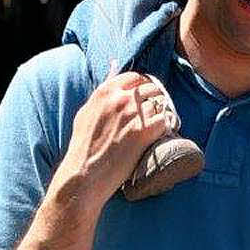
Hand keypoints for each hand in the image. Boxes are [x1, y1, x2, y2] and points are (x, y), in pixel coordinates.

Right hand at [48, 72, 169, 212]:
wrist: (84, 175)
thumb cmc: (83, 147)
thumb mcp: (86, 113)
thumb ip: (101, 96)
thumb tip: (112, 74)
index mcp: (105, 91)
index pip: (134, 77)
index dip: (142, 86)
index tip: (145, 95)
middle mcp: (121, 98)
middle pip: (151, 88)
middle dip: (155, 98)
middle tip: (156, 110)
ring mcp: (134, 114)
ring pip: (160, 103)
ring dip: (162, 112)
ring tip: (161, 123)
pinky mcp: (144, 132)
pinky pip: (165, 120)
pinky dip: (166, 126)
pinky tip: (162, 133)